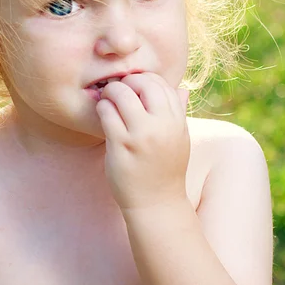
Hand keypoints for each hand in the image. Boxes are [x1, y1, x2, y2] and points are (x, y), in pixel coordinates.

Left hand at [95, 72, 190, 211]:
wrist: (156, 204)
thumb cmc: (165, 169)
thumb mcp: (179, 139)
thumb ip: (178, 113)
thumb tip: (181, 89)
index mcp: (177, 122)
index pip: (163, 84)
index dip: (146, 80)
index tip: (135, 86)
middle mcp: (162, 126)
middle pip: (144, 84)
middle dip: (127, 81)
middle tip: (119, 89)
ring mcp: (141, 136)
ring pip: (122, 95)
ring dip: (111, 92)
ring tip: (108, 99)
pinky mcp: (121, 145)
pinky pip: (107, 113)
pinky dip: (102, 107)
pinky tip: (103, 113)